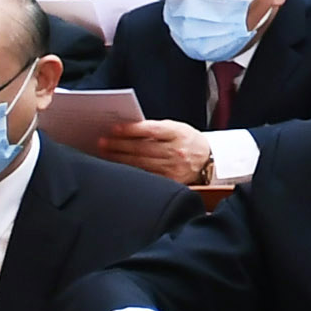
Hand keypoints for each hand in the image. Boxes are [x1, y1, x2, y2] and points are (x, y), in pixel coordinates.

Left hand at [100, 119, 217, 184]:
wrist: (208, 160)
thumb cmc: (187, 140)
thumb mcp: (177, 128)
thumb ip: (156, 129)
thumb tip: (128, 129)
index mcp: (178, 133)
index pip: (151, 130)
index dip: (131, 129)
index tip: (114, 128)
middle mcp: (176, 151)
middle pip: (142, 148)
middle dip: (119, 144)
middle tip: (103, 141)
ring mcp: (173, 167)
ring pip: (141, 163)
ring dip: (120, 158)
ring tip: (106, 153)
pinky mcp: (171, 181)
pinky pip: (147, 176)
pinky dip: (131, 171)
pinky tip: (119, 168)